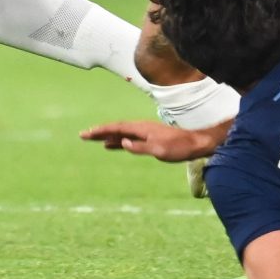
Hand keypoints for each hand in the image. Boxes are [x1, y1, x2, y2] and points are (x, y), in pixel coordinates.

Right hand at [80, 120, 218, 162]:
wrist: (197, 142)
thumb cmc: (180, 148)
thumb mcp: (159, 150)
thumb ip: (140, 147)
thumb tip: (123, 142)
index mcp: (142, 129)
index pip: (117, 128)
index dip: (101, 130)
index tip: (87, 133)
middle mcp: (141, 128)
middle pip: (116, 128)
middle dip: (99, 131)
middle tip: (82, 135)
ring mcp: (145, 133)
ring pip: (121, 133)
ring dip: (106, 135)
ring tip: (92, 139)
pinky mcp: (148, 138)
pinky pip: (127, 138)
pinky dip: (116, 140)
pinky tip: (111, 145)